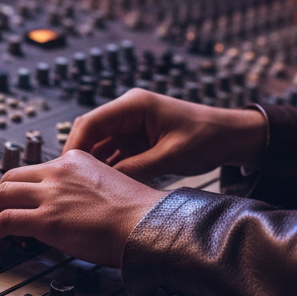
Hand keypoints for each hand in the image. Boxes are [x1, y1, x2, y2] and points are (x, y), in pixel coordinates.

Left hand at [0, 148, 164, 266]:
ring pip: (3, 195)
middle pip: (12, 176)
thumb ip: (86, 191)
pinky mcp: (45, 219)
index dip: (23, 185)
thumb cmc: (138, 214)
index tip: (18, 198)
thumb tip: (74, 208)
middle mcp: (60, 172)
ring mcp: (51, 194)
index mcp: (77, 160)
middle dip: (0, 195)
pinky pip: (4, 221)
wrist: (146, 225)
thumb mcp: (110, 187)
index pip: (38, 168)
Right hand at [62, 87, 266, 181]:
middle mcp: (129, 113)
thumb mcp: (171, 156)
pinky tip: (103, 188)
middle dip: (79, 158)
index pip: (91, 122)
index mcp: (134, 105)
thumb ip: (137, 169)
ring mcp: (132, 126)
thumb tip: (107, 185)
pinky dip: (108, 170)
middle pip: (90, 134)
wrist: (231, 136)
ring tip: (84, 190)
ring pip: (100, 146)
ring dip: (93, 166)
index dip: (74, 146)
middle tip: (69, 183)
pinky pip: (115, 154)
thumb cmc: (208, 136)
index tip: (65, 169)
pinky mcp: (138, 140)